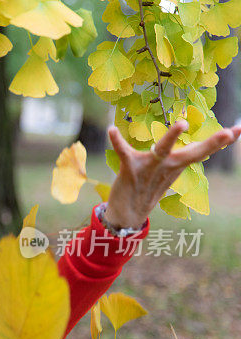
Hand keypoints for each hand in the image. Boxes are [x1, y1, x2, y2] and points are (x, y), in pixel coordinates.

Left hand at [104, 120, 240, 227]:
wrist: (127, 214)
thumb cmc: (149, 186)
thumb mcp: (169, 171)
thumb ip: (182, 157)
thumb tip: (198, 145)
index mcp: (177, 165)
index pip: (203, 150)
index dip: (222, 140)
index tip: (239, 128)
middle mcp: (167, 166)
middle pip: (193, 153)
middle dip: (212, 143)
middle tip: (229, 132)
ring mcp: (149, 168)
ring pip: (162, 150)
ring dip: (171, 138)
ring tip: (182, 124)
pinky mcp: (129, 170)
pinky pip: (124, 152)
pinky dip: (117, 141)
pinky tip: (111, 130)